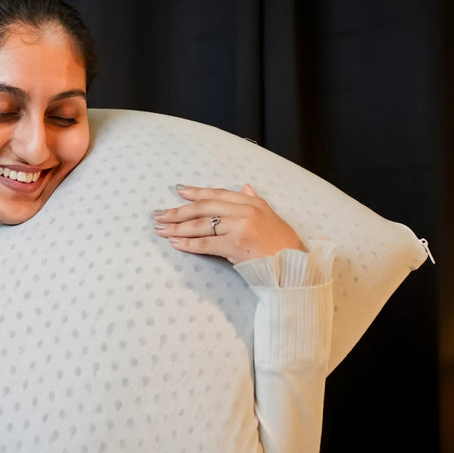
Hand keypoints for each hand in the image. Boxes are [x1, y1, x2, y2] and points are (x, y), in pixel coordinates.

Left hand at [154, 182, 304, 261]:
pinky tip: (175, 244)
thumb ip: (255, 200)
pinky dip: (188, 244)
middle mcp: (246, 210)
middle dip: (179, 211)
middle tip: (160, 214)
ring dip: (178, 228)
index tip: (179, 191)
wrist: (293, 266)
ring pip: (201, 225)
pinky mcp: (235, 244)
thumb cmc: (282, 245)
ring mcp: (240, 226)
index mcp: (253, 202)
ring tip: (161, 230)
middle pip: (205, 207)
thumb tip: (245, 186)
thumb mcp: (271, 216)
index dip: (197, 192)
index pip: (218, 194)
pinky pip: (205, 244)